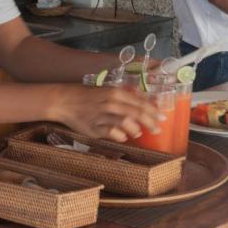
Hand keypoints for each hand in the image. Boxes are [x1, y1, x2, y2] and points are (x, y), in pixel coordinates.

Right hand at [48, 85, 164, 142]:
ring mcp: (102, 116)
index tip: (163, 116)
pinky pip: (112, 133)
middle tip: (157, 129)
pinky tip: (123, 137)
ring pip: (126, 123)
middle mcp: (110, 103)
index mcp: (115, 92)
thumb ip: (124, 96)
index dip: (153, 110)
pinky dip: (121, 136)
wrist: (64, 101)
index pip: (139, 102)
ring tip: (138, 133)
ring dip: (136, 130)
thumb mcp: (106, 90)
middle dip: (150, 122)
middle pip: (136, 113)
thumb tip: (143, 100)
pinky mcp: (94, 128)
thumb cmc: (87, 96)